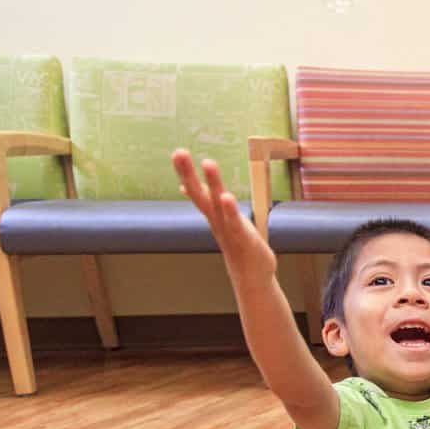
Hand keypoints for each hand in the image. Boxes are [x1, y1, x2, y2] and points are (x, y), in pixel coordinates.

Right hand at [172, 149, 276, 287]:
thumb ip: (207, 202)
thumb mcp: (221, 220)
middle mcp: (216, 220)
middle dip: (189, 173)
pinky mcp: (243, 238)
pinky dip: (230, 210)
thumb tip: (184, 187)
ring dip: (214, 184)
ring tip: (207, 162)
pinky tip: (227, 196)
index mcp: (213, 214)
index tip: (178, 152)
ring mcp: (228, 229)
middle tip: (178, 151)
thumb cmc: (238, 244)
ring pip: (218, 204)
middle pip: (200, 194)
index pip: (197, 190)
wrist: (251, 276)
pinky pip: (235, 222)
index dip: (187, 173)